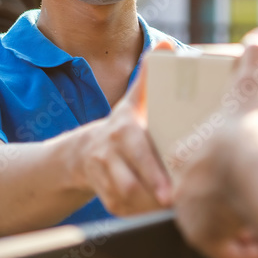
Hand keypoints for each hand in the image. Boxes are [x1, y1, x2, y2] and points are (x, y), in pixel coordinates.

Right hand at [73, 42, 173, 215]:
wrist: (82, 152)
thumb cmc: (121, 126)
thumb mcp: (132, 101)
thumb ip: (149, 77)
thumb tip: (166, 45)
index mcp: (121, 130)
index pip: (137, 152)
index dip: (152, 172)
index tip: (171, 190)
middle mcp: (107, 154)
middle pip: (128, 182)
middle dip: (152, 195)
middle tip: (175, 203)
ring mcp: (102, 177)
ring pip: (125, 200)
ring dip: (148, 206)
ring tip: (173, 207)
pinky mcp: (104, 197)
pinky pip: (122, 210)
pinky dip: (140, 213)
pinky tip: (157, 211)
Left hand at [173, 28, 257, 257]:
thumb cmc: (251, 130)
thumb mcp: (250, 88)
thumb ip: (253, 61)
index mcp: (185, 154)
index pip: (195, 162)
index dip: (220, 165)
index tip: (238, 166)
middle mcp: (182, 188)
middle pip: (204, 196)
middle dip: (227, 198)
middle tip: (252, 192)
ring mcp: (192, 217)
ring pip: (215, 226)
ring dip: (236, 225)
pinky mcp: (208, 241)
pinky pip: (226, 251)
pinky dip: (244, 250)